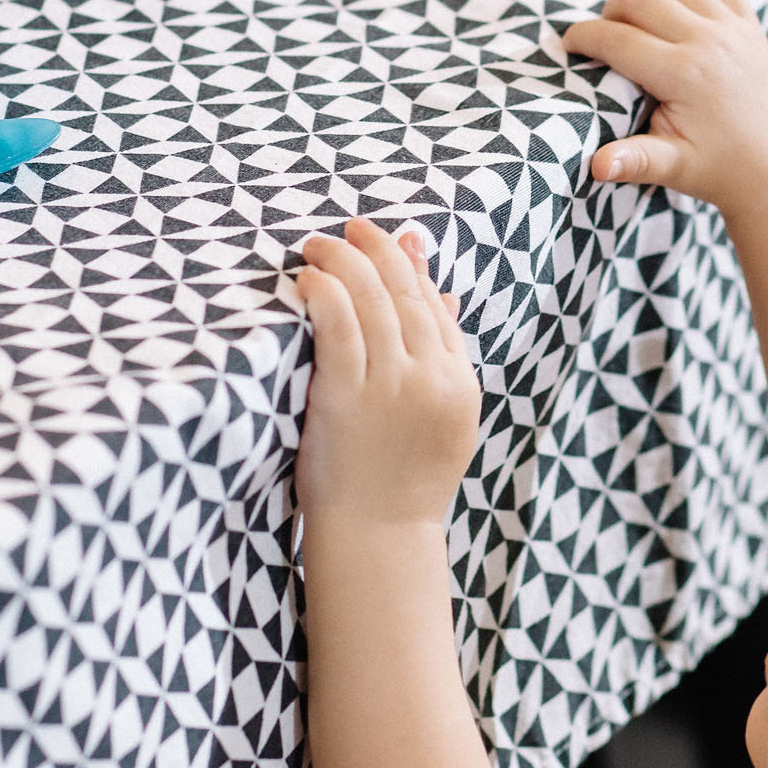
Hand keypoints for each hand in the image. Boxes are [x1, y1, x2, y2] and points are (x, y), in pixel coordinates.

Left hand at [296, 218, 480, 526]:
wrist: (378, 539)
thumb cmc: (401, 483)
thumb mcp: (442, 421)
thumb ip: (444, 359)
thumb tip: (443, 294)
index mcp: (459, 383)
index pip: (435, 306)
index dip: (409, 265)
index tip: (389, 240)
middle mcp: (431, 379)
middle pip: (405, 292)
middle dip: (375, 250)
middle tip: (348, 228)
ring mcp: (390, 388)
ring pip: (371, 299)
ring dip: (343, 261)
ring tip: (318, 245)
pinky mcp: (346, 398)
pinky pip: (337, 324)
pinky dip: (324, 292)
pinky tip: (308, 279)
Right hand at [562, 0, 767, 215]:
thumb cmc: (717, 169)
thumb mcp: (671, 168)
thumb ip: (633, 161)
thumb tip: (597, 166)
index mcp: (685, 75)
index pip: (617, 39)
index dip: (583, 37)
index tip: (568, 44)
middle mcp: (711, 41)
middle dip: (609, 11)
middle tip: (602, 36)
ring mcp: (734, 27)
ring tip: (633, 21)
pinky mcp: (749, 23)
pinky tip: (670, 2)